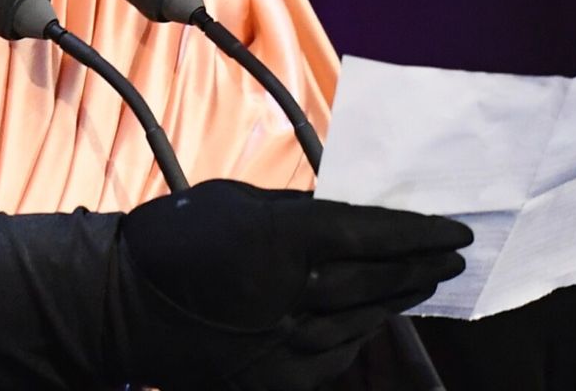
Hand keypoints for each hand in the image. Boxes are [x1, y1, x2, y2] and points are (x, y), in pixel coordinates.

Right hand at [112, 178, 472, 390]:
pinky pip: (335, 356)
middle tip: (452, 256)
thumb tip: (349, 216)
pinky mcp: (274, 379)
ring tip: (422, 282)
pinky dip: (359, 335)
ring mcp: (284, 345)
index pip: (373, 234)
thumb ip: (297, 212)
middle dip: (422, 266)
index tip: (458, 230)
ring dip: (397, 300)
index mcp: (280, 241)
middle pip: (378, 280)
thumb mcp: (236, 202)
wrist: (117, 303)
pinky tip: (373, 319)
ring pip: (362, 320)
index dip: (421, 233)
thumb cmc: (174, 237)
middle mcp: (290, 296)